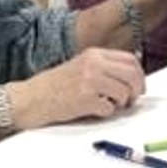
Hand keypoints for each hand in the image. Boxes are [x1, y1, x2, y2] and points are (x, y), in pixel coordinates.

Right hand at [12, 47, 145, 128]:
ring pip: (124, 92)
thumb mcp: (80, 66)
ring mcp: (90, 81)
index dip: (139, 75)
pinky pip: (109, 108)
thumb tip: (131, 74)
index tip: (138, 86)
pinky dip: (106, 113)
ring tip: (108, 106)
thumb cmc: (52, 86)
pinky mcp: (85, 99)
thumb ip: (103, 67)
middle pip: (132, 75)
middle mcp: (94, 64)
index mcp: (94, 54)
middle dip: (136, 90)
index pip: (130, 60)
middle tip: (131, 100)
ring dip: (121, 103)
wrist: (27, 99)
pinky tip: (93, 110)